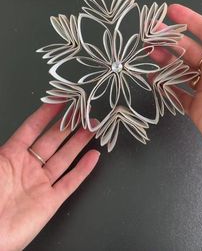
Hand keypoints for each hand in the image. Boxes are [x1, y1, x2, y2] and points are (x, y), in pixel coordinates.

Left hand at [0, 104, 99, 250]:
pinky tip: (93, 156)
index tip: (60, 99)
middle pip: (52, 140)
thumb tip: (23, 127)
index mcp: (11, 156)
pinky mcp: (50, 202)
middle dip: (69, 124)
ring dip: (79, 142)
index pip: (32, 128)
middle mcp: (28, 167)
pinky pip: (70, 182)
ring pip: (65, 157)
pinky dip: (83, 170)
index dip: (47, 113)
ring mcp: (40, 184)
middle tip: (83, 111)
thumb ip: (4, 148)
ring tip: (93, 126)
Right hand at [151, 4, 201, 163]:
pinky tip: (153, 78)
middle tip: (151, 32)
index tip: (172, 10)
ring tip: (149, 52)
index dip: (189, 19)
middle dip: (169, 38)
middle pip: (188, 49)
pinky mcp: (199, 109)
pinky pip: (178, 95)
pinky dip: (165, 87)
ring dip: (164, 59)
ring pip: (180, 70)